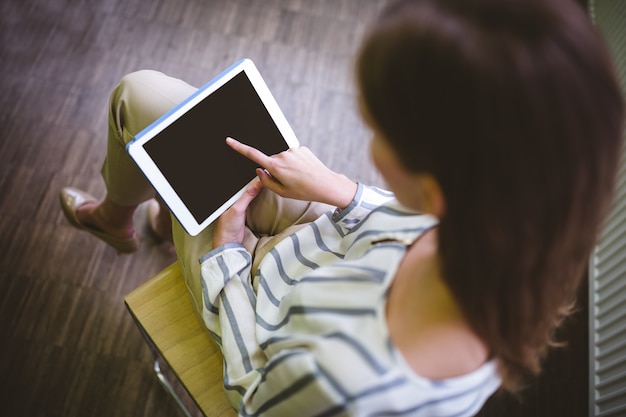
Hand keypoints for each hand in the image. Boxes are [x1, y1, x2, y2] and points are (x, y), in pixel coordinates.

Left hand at [212, 177, 262, 248]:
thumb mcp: (238, 209)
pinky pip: (248, 199)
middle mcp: (229, 199)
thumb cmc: (227, 227)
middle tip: (262, 173)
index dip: (245, 176)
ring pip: (245, 192)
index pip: (236, 183)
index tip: (257, 171)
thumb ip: (247, 195)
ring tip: (262, 179)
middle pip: (240, 186)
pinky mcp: (240, 210)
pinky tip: (258, 191)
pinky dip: (253, 196)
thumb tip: (257, 183)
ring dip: (252, 188)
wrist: (229, 243)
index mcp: (225, 197)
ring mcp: (234, 205)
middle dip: (250, 181)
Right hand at [225, 137, 356, 207]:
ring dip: (287, 166)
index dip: (239, 147)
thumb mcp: (282, 192)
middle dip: (276, 169)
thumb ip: (266, 181)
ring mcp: (293, 150)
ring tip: (299, 177)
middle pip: (271, 161)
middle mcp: (283, 155)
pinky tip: (304, 171)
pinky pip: (292, 155)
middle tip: (289, 181)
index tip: (230, 141)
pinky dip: (295, 163)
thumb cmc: (305, 191)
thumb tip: (260, 171)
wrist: (326, 184)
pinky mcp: (301, 148)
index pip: (253, 155)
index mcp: (276, 167)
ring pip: (282, 158)